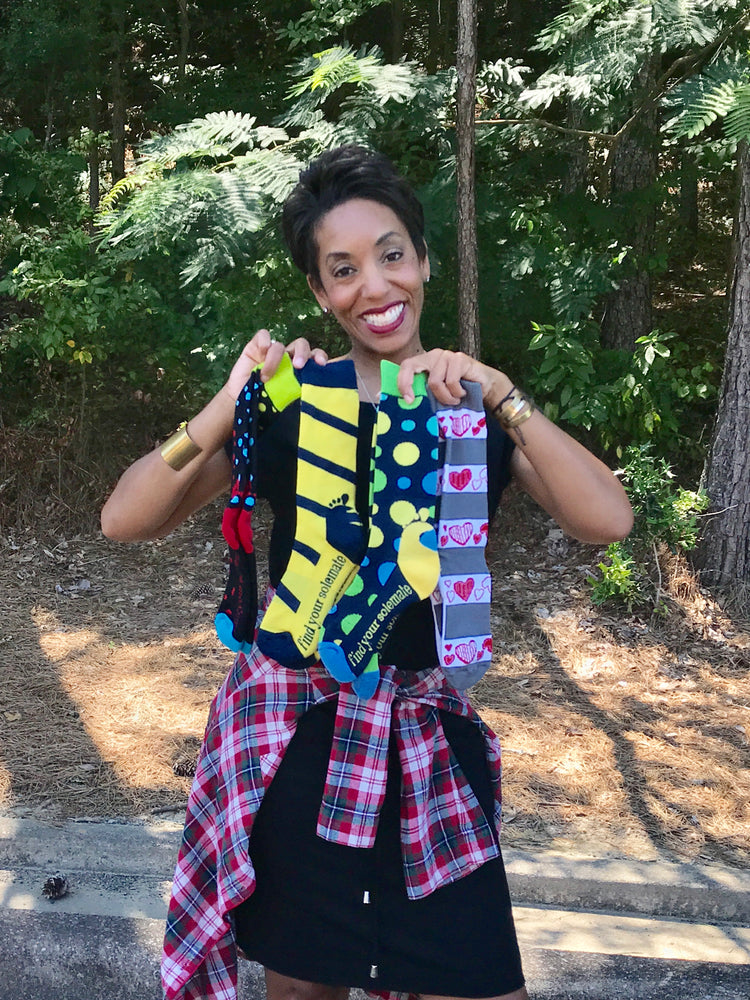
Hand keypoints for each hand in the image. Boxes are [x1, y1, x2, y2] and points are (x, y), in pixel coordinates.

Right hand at [223, 330, 328, 400]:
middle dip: (302, 353)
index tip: (322, 365)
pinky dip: (264, 341)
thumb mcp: (287, 401)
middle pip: (302, 345)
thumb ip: (300, 393)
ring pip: (281, 344)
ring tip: (266, 376)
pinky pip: (263, 335)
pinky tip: (262, 352)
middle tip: (298, 366)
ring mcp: (272, 352)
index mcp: (300, 370)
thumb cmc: (266, 403)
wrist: (240, 403)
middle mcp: (288, 358)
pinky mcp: (256, 347)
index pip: (315, 357)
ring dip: (276, 358)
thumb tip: (316, 396)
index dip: (320, 357)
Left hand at [396, 349, 511, 406]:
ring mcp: (446, 355)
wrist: (485, 386)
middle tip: (414, 402)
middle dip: (408, 385)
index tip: (407, 400)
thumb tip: (396, 402)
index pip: (405, 366)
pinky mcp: (459, 358)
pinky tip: (462, 394)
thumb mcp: (437, 395)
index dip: (401, 382)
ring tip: (454, 401)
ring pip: (434, 381)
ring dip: (444, 397)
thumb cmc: (458, 392)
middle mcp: (433, 355)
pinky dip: (456, 393)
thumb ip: (421, 395)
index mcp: (425, 362)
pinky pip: (450, 381)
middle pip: (411, 366)